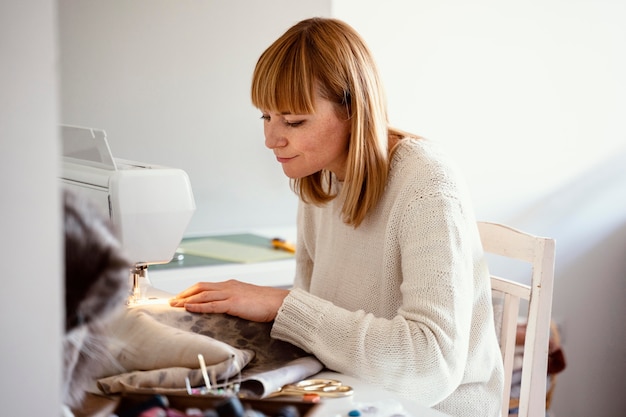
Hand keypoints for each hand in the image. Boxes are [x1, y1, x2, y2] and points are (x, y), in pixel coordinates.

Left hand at [168, 279, 288, 321]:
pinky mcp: (234, 303)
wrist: (279, 303)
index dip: (191, 291)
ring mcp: (231, 294)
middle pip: (200, 287)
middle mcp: (228, 286)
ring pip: (203, 294)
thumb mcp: (246, 299)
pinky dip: (198, 305)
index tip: (180, 297)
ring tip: (175, 305)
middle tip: (172, 301)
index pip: (206, 286)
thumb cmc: (266, 303)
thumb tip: (223, 309)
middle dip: (184, 294)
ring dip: (187, 299)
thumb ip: (233, 302)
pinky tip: (189, 308)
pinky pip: (212, 304)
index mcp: (231, 285)